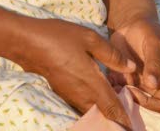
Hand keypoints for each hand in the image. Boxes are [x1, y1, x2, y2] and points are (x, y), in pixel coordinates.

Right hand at [15, 18, 137, 128]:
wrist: (27, 42)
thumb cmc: (59, 37)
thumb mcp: (89, 38)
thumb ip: (112, 55)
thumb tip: (131, 67)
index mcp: (92, 83)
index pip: (113, 109)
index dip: (125, 120)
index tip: (132, 126)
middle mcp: (82, 94)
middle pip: (103, 114)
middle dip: (117, 117)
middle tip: (129, 115)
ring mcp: (70, 95)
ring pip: (92, 110)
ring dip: (105, 110)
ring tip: (116, 102)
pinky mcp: (63, 91)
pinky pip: (83, 103)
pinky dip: (93, 103)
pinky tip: (98, 92)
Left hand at [107, 12, 159, 112]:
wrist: (132, 23)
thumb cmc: (149, 31)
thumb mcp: (154, 44)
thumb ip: (154, 64)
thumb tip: (153, 84)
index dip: (149, 104)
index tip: (134, 92)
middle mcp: (155, 87)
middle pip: (147, 108)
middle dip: (133, 103)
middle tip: (120, 91)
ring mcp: (140, 85)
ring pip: (132, 103)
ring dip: (121, 98)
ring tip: (112, 86)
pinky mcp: (125, 81)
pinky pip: (119, 93)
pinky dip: (112, 90)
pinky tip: (107, 80)